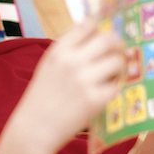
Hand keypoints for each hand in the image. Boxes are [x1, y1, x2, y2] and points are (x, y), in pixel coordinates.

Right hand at [15, 18, 124, 151]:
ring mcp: (84, 80)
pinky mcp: (95, 99)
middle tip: (118, 51)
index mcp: (58, 50)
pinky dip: (114, 87)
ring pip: (117, 61)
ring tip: (112, 74)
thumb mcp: (48, 65)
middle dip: (117, 44)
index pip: (87, 25)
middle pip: (108, 39)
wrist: (34, 127)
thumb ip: (68, 49)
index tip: (104, 32)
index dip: (100, 26)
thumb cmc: (42, 96)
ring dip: (118, 66)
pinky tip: (106, 91)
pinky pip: (116, 85)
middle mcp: (71, 61)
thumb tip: (95, 34)